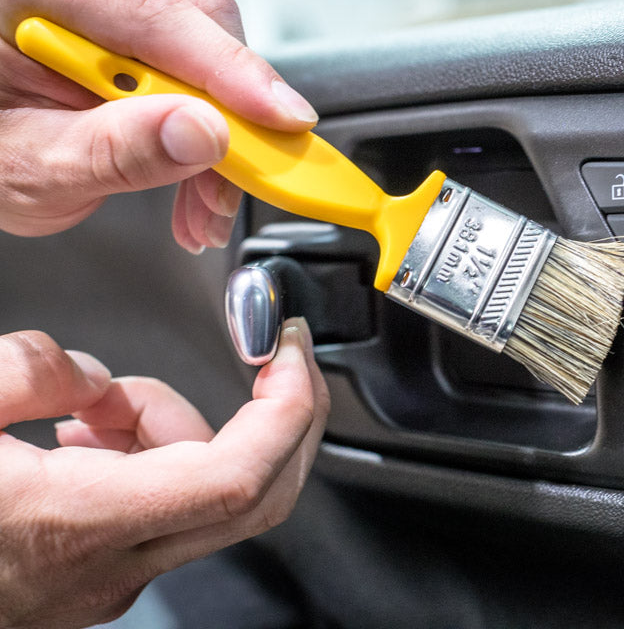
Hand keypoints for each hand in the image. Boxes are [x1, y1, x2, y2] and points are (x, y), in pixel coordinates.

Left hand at [0, 0, 318, 251]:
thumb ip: (115, 151)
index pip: (154, 13)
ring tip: (200, 198)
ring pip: (212, 38)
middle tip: (229, 192)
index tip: (283, 123)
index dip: (232, 73)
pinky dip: (211, 115)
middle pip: (199, 21)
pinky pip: (204, 49)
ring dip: (225, 125)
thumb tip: (202, 133)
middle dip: (232, 118)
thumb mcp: (29, 167)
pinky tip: (192, 163)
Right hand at [0, 318, 329, 627]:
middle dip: (284, 416)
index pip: (238, 476)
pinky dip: (149, 457)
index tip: (292, 351)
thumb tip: (91, 375)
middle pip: (257, 494)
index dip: (286, 408)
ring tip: (96, 405)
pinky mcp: (97, 576)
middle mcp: (112, 563)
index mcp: (80, 521)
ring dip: (181, 426)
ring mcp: (110, 578)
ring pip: (205, 494)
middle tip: (277, 357)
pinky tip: (85, 438)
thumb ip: (26, 369)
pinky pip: (162, 508)